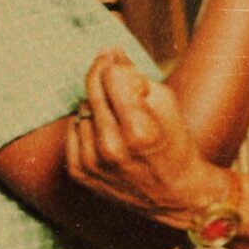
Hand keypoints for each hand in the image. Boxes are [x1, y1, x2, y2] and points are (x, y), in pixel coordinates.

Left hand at [65, 49, 232, 225]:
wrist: (174, 195)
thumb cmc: (174, 144)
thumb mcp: (166, 103)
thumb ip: (136, 75)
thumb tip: (110, 53)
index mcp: (139, 131)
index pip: (111, 75)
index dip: (119, 65)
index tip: (124, 64)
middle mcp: (112, 149)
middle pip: (92, 88)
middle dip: (103, 72)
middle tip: (110, 65)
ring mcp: (92, 163)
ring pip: (82, 107)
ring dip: (98, 105)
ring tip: (119, 118)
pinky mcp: (80, 172)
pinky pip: (74, 128)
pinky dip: (88, 125)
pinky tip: (106, 132)